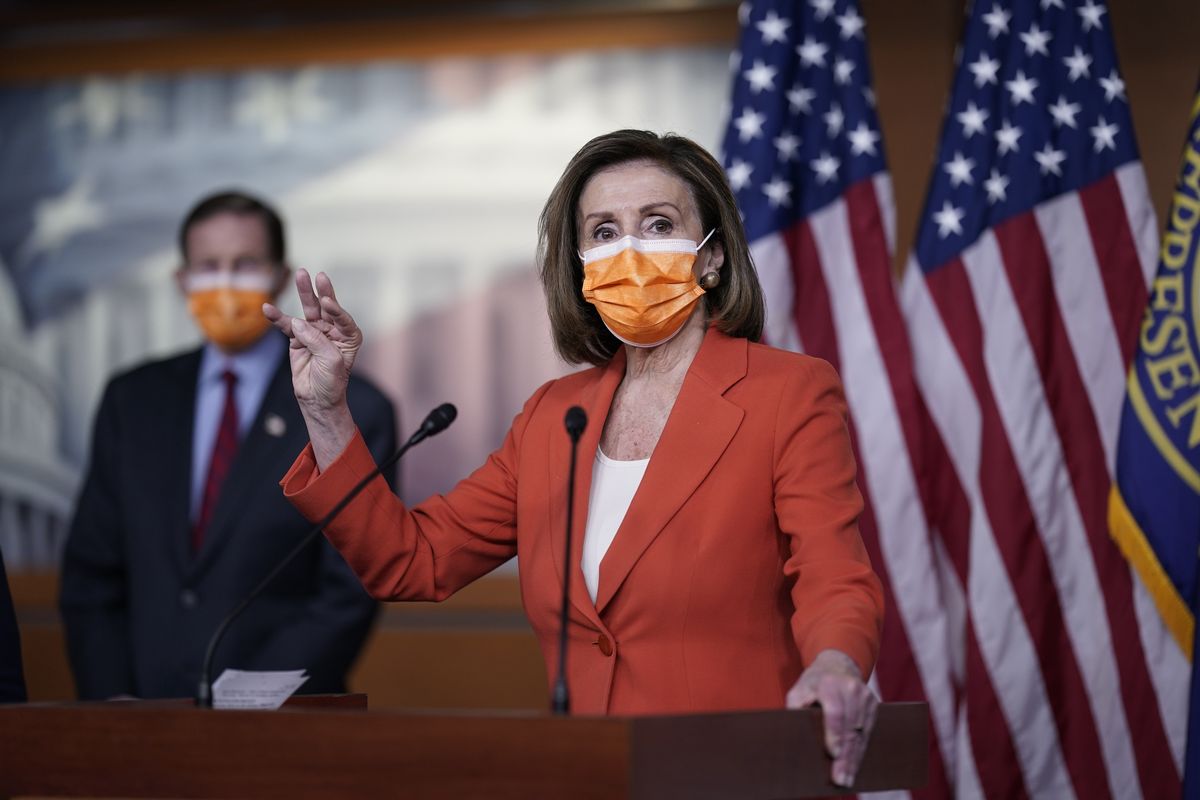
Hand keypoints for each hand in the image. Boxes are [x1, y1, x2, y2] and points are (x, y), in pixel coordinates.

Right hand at [263, 269, 359, 467]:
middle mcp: (332, 330)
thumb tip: (297, 322)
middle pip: (325, 307)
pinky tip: (268, 308)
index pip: (342, 317)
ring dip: (303, 294)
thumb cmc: (331, 382)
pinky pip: (287, 326)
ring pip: (307, 311)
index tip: (327, 302)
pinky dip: (277, 317)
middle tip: (314, 274)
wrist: (317, 400)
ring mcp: (314, 332)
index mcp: (349, 335)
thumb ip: (316, 340)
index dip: (335, 309)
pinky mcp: (297, 339)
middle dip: (319, 291)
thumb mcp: (330, 361)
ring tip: (299, 274)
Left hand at [787, 649, 878, 787]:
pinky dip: (861, 750)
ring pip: (860, 733)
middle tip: (840, 778)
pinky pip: (868, 732)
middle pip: (849, 727)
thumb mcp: (798, 690)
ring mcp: (865, 696)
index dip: (834, 734)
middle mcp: (851, 688)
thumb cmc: (813, 683)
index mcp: (829, 683)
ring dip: (854, 758)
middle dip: (845, 756)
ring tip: (847, 778)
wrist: (837, 666)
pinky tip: (855, 765)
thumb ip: (796, 708)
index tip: (833, 753)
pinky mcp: (873, 704)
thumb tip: (795, 731)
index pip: (835, 711)